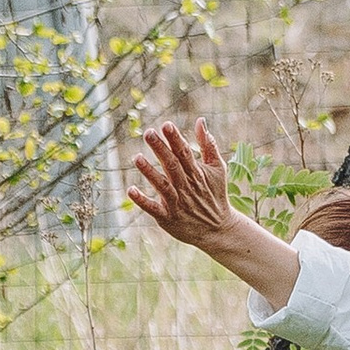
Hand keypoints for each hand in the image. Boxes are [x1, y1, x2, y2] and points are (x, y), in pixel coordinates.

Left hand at [128, 119, 303, 303]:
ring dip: (149, 172)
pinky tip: (130, 191)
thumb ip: (208, 144)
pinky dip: (142, 201)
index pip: (184, 153)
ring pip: (162, 185)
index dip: (175, 139)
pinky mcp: (168, 217)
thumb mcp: (217, 168)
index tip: (166, 125)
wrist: (218, 230)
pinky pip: (153, 209)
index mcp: (197, 173)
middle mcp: (186, 187)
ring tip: (137, 158)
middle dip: (160, 149)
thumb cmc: (215, 194)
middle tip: (148, 133)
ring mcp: (177, 203)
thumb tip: (200, 120)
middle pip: (172, 165)